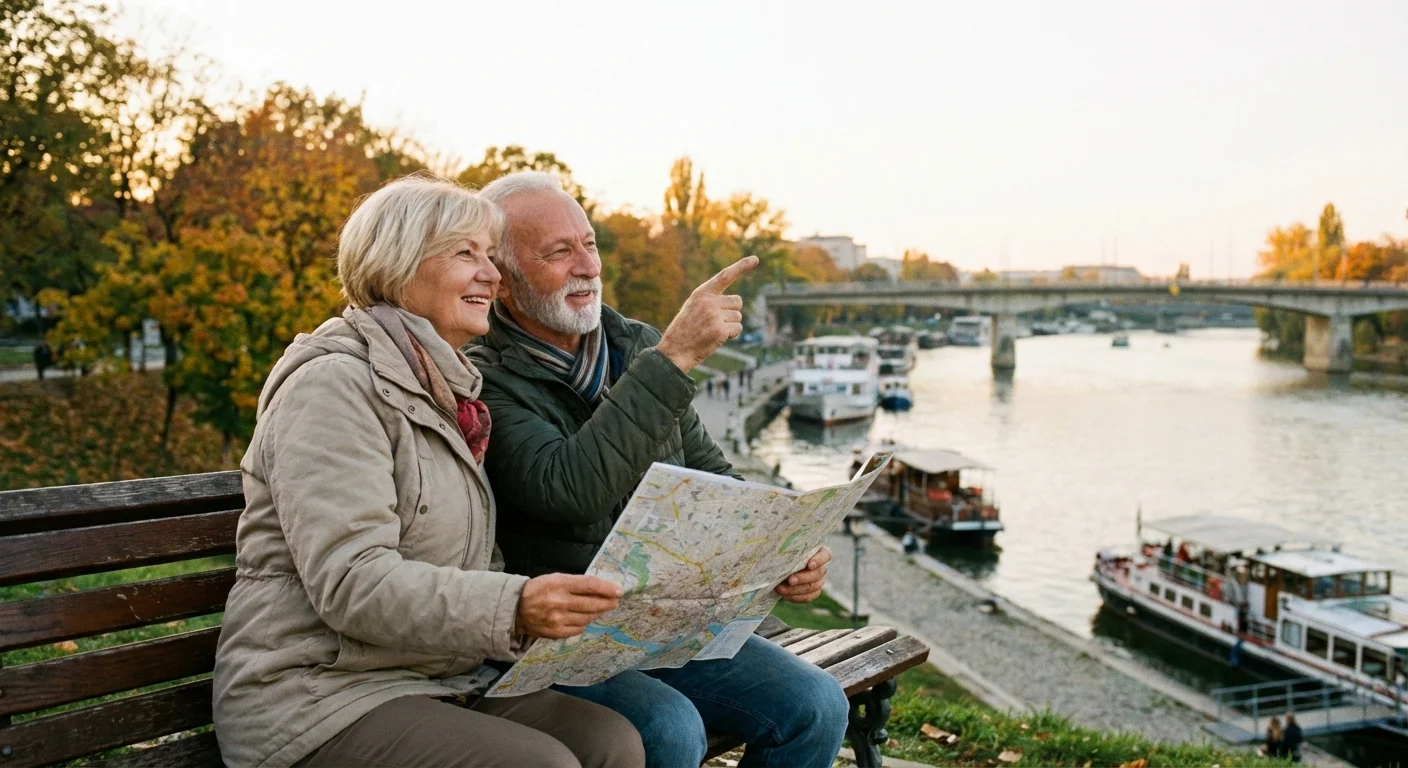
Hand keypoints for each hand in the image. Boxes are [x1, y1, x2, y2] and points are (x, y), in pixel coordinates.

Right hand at [514, 573, 621, 638]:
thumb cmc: (539, 590)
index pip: (589, 585)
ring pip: (587, 618)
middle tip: (615, 601)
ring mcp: (557, 619)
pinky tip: (585, 619)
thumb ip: (576, 583)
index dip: (606, 588)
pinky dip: (584, 624)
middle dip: (607, 603)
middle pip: (591, 604)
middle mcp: (559, 602)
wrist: (516, 609)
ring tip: (601, 609)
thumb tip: (601, 588)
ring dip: (597, 613)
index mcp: (559, 584)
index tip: (619, 591)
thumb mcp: (555, 578)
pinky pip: (578, 629)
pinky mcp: (556, 632)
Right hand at [656, 256, 758, 372]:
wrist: (674, 350)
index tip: (755, 259)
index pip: (724, 276)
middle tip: (715, 322)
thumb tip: (737, 301)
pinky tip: (716, 338)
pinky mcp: (720, 330)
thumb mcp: (693, 307)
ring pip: (738, 317)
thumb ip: (711, 300)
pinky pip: (737, 329)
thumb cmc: (685, 330)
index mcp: (701, 293)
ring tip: (711, 331)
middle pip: (737, 302)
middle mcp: (708, 301)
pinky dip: (731, 335)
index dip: (741, 267)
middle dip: (731, 313)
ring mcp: (714, 315)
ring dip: (730, 325)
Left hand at [775, 545, 829, 602]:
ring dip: (797, 589)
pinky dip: (796, 597)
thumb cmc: (780, 552)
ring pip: (813, 587)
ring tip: (780, 589)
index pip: (826, 555)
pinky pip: (808, 597)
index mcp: (817, 551)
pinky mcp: (812, 592)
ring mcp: (818, 580)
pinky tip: (784, 595)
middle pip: (819, 573)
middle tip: (790, 580)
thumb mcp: (782, 546)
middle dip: (804, 578)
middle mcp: (820, 566)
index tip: (809, 565)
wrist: (776, 568)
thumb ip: (784, 543)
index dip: (819, 560)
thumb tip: (777, 538)